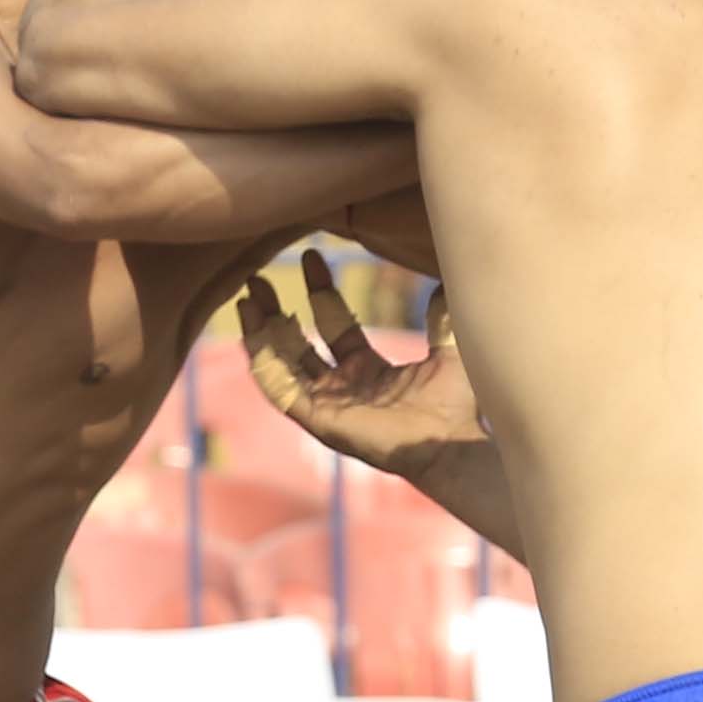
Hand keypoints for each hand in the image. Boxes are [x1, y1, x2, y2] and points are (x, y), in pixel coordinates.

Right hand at [241, 250, 488, 477]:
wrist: (453, 444)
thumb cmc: (456, 409)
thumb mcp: (448, 350)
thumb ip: (441, 318)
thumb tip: (448, 280)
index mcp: (367, 369)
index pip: (333, 324)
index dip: (320, 290)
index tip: (311, 256)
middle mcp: (342, 386)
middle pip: (297, 343)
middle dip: (276, 311)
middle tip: (258, 277)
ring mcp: (327, 405)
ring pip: (281, 364)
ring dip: (261, 333)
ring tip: (246, 298)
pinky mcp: (318, 420)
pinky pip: (281, 390)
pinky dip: (264, 363)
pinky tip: (252, 334)